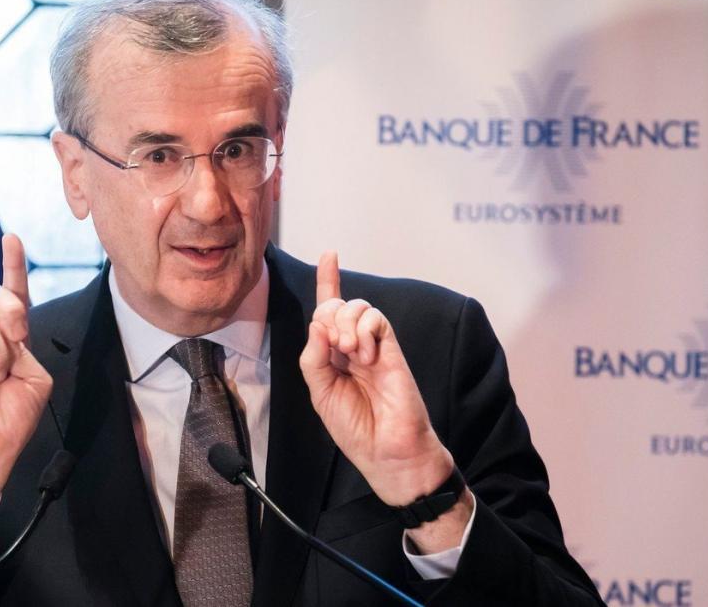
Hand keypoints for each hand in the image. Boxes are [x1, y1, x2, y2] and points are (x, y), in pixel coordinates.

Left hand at [299, 252, 455, 506]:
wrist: (387, 452)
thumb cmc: (355, 428)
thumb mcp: (320, 393)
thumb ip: (313, 358)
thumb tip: (318, 323)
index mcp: (334, 357)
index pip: (329, 312)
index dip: (328, 282)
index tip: (329, 255)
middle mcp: (355, 347)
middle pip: (338, 305)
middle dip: (328, 314)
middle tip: (334, 346)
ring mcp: (375, 348)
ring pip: (359, 307)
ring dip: (345, 323)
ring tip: (350, 353)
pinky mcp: (394, 351)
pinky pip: (378, 320)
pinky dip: (364, 329)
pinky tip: (364, 353)